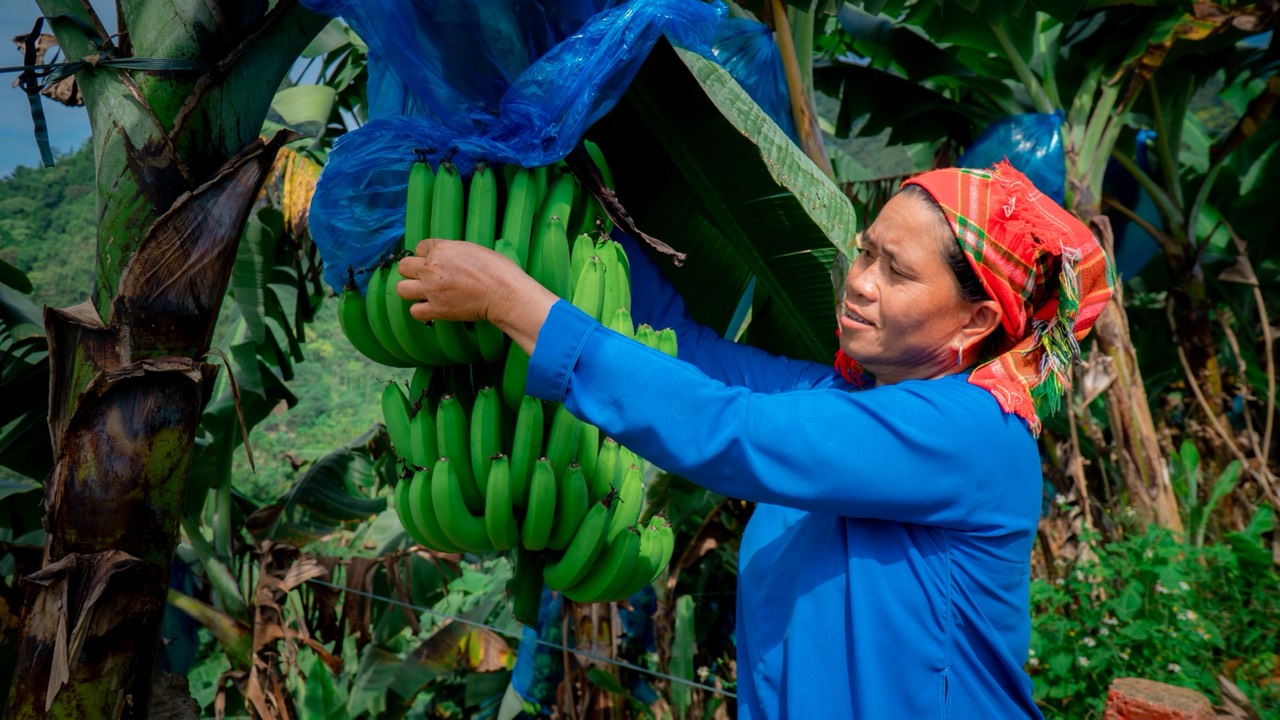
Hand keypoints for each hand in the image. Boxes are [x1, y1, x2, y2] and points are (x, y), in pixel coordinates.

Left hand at [396, 239, 556, 353]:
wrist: (503, 292)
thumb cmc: (497, 269)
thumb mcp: (473, 249)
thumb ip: (454, 252)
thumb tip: (450, 258)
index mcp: (441, 249)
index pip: (419, 247)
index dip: (426, 255)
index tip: (436, 261)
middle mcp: (431, 268)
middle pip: (403, 267)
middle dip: (412, 271)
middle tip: (425, 277)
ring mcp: (431, 290)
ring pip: (401, 289)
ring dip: (411, 290)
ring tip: (423, 293)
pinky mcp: (437, 309)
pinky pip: (415, 312)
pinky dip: (421, 311)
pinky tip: (431, 308)